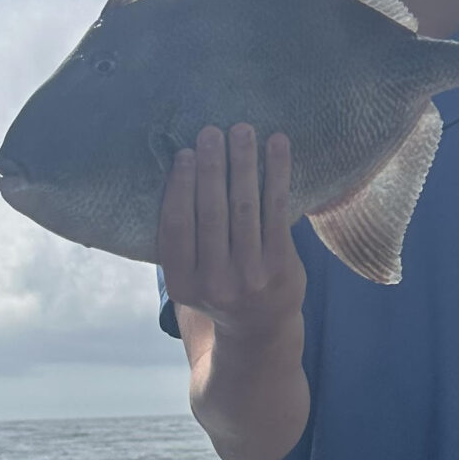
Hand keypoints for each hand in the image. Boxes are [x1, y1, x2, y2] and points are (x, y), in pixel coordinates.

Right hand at [158, 124, 306, 334]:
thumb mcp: (189, 277)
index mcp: (182, 284)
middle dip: (211, 167)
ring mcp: (251, 276)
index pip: (177, 227)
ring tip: (242, 130)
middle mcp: (215, 284)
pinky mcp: (282, 266)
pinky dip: (277, 173)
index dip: (180, 187)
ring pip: (245, 207)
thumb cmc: (218, 287)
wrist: (259, 329)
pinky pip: (277, 210)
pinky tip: (277, 145)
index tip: (184, 154)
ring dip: (243, 162)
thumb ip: (182, 239)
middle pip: (211, 213)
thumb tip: (180, 171)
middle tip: (211, 131)